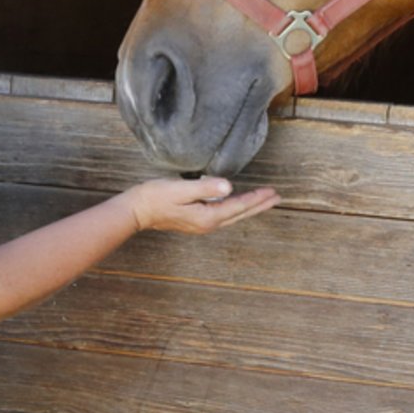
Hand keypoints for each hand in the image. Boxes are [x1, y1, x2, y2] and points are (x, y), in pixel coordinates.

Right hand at [124, 176, 279, 233]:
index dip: (256, 198)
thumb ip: (205, 187)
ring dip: (249, 207)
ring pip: (233, 216)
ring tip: (264, 200)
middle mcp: (208, 224)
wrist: (137, 210)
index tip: (272, 191)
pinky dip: (236, 209)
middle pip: (240, 214)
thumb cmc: (156, 196)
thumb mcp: (181, 188)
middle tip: (277, 197)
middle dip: (259, 205)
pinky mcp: (196, 221)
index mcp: (207, 216)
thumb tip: (229, 187)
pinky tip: (238, 204)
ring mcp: (202, 225)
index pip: (238, 206)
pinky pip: (223, 215)